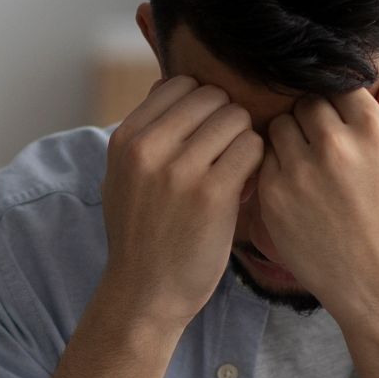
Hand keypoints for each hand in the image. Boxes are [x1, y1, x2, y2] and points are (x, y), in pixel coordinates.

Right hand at [99, 75, 263, 334]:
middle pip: (212, 97)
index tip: (205, 133)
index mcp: (126, 139)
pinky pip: (252, 149)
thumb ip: (144, 133)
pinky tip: (244, 186)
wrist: (144, 293)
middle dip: (226, 121)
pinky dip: (255, 164)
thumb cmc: (141, 234)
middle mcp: (148, 148)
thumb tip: (167, 84)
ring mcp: (180, 170)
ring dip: (244, 141)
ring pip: (236, 119)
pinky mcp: (213, 194)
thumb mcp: (123, 177)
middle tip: (226, 153)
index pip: (178, 85)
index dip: (201, 105)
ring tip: (235, 169)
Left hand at [256, 62, 378, 320]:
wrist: (375, 282)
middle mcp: (335, 145)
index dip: (340, 106)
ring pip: (279, 126)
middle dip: (312, 120)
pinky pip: (263, 158)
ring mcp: (300, 170)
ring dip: (289, 139)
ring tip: (307, 167)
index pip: (342, 87)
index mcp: (373, 131)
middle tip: (322, 148)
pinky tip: (294, 188)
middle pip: (306, 102)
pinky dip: (274, 167)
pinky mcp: (273, 194)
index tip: (342, 125)